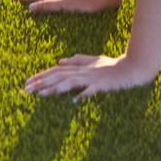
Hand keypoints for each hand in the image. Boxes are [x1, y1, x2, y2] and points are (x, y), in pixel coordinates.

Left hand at [23, 53, 155, 98]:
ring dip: (56, 88)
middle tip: (27, 91)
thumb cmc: (113, 66)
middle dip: (42, 83)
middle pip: (58, 76)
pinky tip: (75, 101)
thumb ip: (77, 60)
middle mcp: (83, 71)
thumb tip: (60, 61)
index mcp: (79, 67)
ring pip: (71, 82)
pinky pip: (92, 90)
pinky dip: (84, 94)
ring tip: (43, 95)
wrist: (134, 67)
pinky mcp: (104, 85)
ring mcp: (93, 78)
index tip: (27, 83)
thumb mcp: (93, 61)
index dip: (41, 76)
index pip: (56, 71)